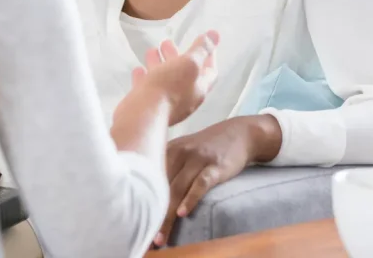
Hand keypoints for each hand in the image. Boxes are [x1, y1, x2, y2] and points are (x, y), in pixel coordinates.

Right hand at [131, 31, 218, 126]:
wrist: (144, 114)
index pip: (210, 71)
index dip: (209, 56)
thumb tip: (215, 34)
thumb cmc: (170, 86)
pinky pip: (148, 88)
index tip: (202, 42)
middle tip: (167, 42)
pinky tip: (138, 69)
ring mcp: (166, 103)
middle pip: (184, 74)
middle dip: (177, 56)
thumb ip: (201, 49)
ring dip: (159, 63)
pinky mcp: (148, 106)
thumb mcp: (190, 63)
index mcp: (199, 88)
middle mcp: (185, 97)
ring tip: (152, 50)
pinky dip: (146, 77)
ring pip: (164, 79)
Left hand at [151, 115, 281, 247]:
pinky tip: (183, 213)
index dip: (139, 203)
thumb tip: (144, 192)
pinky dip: (191, 199)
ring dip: (167, 215)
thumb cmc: (206, 147)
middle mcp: (179, 153)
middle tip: (145, 238)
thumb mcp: (183, 150)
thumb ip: (165, 165)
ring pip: (177, 189)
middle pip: (160, 188)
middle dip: (151, 215)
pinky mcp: (215, 166)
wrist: (239, 133)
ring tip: (160, 236)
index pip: (148, 179)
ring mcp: (197, 159)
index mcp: (167, 150)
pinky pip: (200, 184)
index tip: (133, 225)